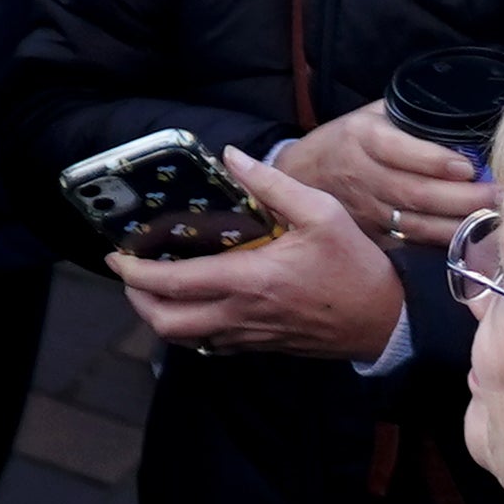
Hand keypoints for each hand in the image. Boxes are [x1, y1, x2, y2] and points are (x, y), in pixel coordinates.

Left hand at [114, 145, 416, 362]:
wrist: (386, 320)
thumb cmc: (354, 265)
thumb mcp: (320, 212)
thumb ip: (271, 183)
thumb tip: (231, 156)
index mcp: (249, 281)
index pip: (174, 285)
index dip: (135, 274)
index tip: (116, 255)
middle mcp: (242, 314)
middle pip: (168, 323)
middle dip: (138, 301)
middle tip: (132, 274)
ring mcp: (251, 336)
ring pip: (187, 340)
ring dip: (162, 316)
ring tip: (156, 287)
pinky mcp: (262, 347)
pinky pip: (213, 345)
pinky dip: (192, 329)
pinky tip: (196, 303)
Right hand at [269, 100, 490, 243]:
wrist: (299, 175)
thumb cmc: (345, 140)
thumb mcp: (369, 116)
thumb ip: (408, 117)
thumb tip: (461, 117)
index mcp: (362, 137)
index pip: (398, 150)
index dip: (434, 160)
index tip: (469, 166)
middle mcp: (363, 174)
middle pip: (414, 192)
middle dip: (461, 197)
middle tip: (498, 195)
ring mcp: (366, 209)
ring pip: (416, 222)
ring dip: (458, 224)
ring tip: (492, 219)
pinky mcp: (372, 233)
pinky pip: (411, 241)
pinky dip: (441, 242)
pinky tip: (470, 239)